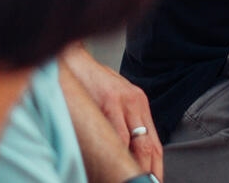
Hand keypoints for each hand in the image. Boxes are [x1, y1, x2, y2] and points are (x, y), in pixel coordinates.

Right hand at [61, 43, 162, 181]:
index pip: (154, 143)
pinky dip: (119, 154)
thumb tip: (126, 152)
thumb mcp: (114, 98)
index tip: (153, 182)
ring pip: (138, 144)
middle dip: (149, 171)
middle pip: (151, 146)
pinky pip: (119, 135)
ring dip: (135, 167)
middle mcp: (136, 103)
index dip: (156, 168)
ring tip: (129, 180)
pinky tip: (115, 165)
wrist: (73, 58)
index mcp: (139, 103)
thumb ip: (122, 121)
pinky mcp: (110, 101)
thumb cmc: (89, 81)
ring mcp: (124, 102)